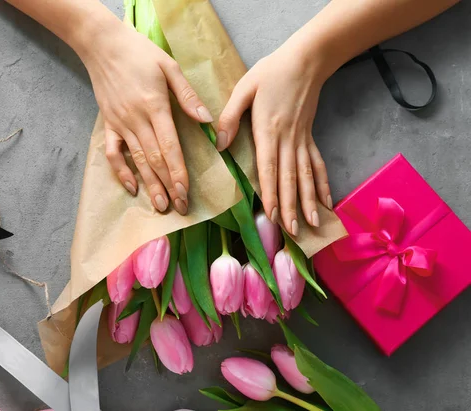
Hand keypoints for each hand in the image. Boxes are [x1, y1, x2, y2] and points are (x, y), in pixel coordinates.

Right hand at [80, 20, 212, 215]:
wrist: (102, 44)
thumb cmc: (139, 52)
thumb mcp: (169, 66)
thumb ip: (187, 95)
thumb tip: (207, 119)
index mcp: (155, 106)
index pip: (170, 147)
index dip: (178, 172)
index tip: (185, 192)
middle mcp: (137, 119)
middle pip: (155, 159)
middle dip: (168, 185)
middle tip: (179, 207)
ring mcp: (120, 123)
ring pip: (137, 160)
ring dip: (149, 185)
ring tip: (160, 206)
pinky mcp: (108, 124)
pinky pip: (113, 153)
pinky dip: (121, 171)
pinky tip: (132, 187)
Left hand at [217, 44, 331, 235]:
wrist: (306, 59)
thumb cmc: (271, 72)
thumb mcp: (244, 88)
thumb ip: (230, 117)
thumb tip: (219, 144)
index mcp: (268, 129)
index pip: (269, 167)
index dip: (271, 192)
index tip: (273, 215)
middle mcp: (288, 139)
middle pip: (289, 178)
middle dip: (291, 206)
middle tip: (293, 231)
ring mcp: (302, 140)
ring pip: (306, 175)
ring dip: (309, 201)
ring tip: (314, 224)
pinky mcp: (310, 137)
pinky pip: (318, 164)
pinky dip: (323, 184)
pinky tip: (328, 201)